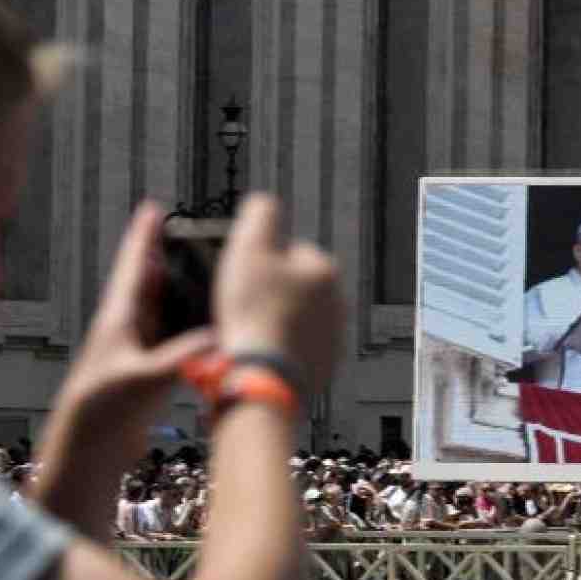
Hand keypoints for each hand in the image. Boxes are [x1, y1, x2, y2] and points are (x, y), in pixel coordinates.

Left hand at [54, 204, 218, 443]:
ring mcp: (136, 351)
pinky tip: (206, 329)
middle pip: (149, 283)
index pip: (134, 267)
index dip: (144, 237)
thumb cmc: (102, 410)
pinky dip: (188, 329)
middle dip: (166, 258)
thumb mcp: (146, 379)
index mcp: (119, 319)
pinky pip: (171, 340)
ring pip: (161, 311)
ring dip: (179, 293)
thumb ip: (183, 357)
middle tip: (186, 235)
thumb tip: (221, 337)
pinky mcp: (146, 374)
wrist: (87, 449)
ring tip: (202, 275)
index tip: (152, 208)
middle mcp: (126, 330)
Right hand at [213, 194, 346, 390]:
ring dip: (275, 318)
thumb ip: (260, 213)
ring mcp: (333, 337)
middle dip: (271, 291)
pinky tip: (259, 349)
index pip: (290, 250)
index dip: (260, 260)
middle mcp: (338, 303)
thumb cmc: (255, 314)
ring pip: (295, 316)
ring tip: (248, 329)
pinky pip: (295, 347)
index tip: (243, 275)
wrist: (262, 377)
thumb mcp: (249, 247)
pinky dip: (279, 346)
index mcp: (325, 270)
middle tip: (242, 304)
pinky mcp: (323, 367)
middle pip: (294, 285)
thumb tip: (266, 203)